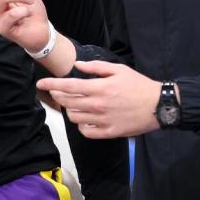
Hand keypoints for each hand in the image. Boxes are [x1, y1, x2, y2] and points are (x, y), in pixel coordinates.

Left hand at [38, 60, 161, 138]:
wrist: (158, 106)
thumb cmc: (139, 85)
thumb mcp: (119, 69)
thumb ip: (96, 67)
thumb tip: (77, 66)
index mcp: (100, 87)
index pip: (69, 86)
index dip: (52, 84)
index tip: (40, 83)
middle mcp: (98, 104)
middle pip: (68, 102)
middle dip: (58, 96)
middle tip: (58, 92)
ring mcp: (102, 120)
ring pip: (74, 117)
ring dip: (69, 110)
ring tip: (74, 104)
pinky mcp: (109, 132)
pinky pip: (86, 131)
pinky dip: (81, 125)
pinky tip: (85, 119)